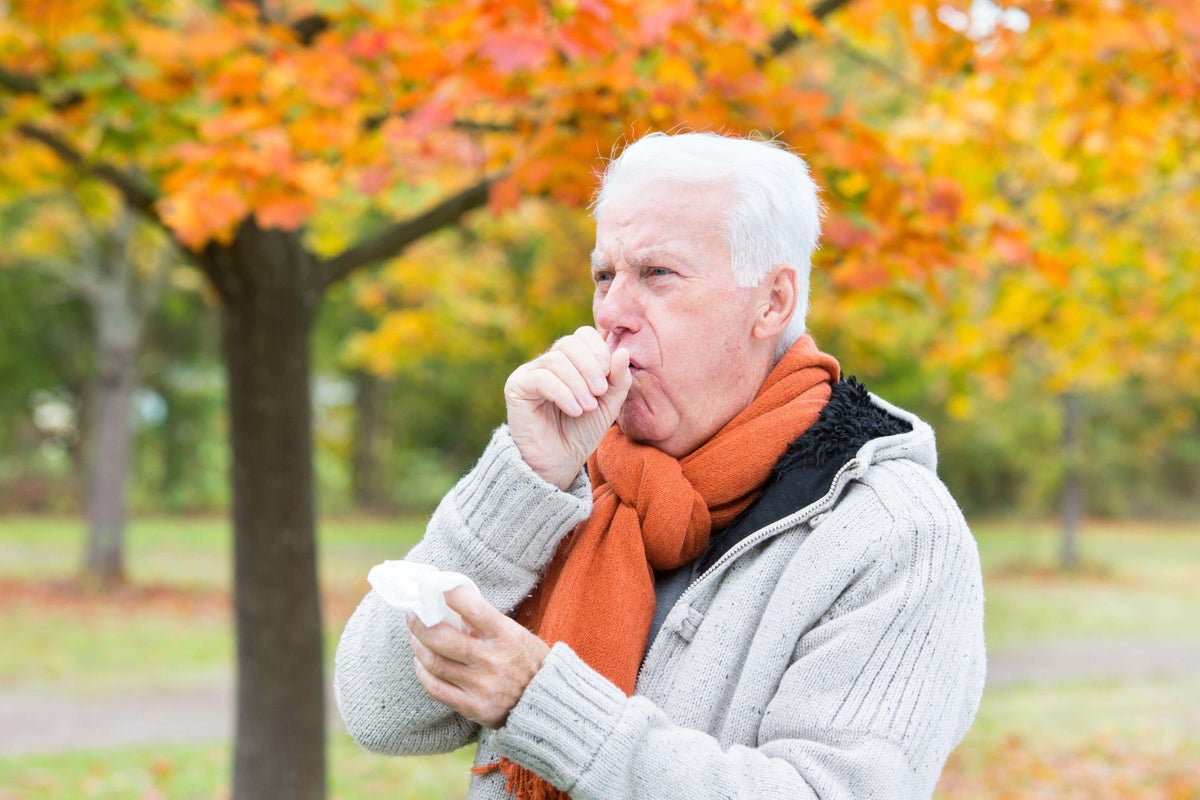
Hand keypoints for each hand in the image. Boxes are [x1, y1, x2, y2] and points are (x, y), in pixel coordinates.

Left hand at [408, 586, 550, 729]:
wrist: (546, 703)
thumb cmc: (529, 661)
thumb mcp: (516, 634)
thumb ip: (486, 623)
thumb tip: (450, 607)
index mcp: (507, 635)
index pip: (473, 608)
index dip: (450, 594)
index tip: (434, 587)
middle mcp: (493, 659)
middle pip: (441, 638)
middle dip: (419, 622)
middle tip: (413, 613)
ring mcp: (482, 685)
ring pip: (434, 662)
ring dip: (418, 645)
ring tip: (414, 636)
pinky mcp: (473, 707)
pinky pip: (436, 688)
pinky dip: (422, 672)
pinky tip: (421, 663)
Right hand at [504, 326, 631, 489]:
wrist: (559, 462)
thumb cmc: (582, 431)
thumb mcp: (609, 403)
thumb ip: (618, 378)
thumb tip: (622, 351)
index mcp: (570, 360)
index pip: (583, 334)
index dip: (598, 350)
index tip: (609, 376)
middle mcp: (548, 362)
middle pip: (569, 343)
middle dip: (590, 366)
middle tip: (600, 392)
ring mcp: (530, 372)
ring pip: (556, 360)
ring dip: (578, 384)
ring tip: (588, 407)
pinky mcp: (517, 387)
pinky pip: (541, 379)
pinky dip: (563, 393)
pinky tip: (574, 411)